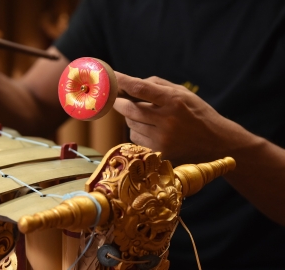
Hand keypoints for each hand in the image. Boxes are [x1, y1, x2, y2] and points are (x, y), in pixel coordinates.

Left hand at [113, 72, 237, 164]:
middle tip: (117, 99)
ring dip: (131, 117)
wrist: (217, 143)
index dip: (122, 81)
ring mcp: (162, 139)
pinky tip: (150, 130)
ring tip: (145, 116)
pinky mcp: (159, 152)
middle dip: (119, 102)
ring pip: (131, 124)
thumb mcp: (183, 93)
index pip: (141, 88)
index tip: (111, 76)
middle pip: (129, 109)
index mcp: (174, 101)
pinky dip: (137, 131)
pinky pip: (136, 138)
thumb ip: (157, 85)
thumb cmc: (197, 114)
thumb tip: (131, 83)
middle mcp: (167, 120)